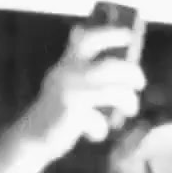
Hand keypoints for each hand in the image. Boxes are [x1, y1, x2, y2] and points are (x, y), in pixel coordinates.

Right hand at [0, 25, 146, 172]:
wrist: (31, 138)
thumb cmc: (58, 114)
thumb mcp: (68, 88)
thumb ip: (86, 76)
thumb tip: (124, 71)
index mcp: (65, 64)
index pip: (87, 39)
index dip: (110, 34)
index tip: (128, 35)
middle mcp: (66, 74)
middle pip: (109, 67)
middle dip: (131, 72)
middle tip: (140, 82)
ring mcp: (69, 93)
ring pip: (111, 92)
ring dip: (128, 100)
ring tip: (131, 109)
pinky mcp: (71, 113)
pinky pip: (98, 119)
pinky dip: (101, 128)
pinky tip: (97, 134)